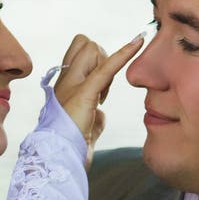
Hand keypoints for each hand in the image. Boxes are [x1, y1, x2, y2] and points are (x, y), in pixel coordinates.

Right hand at [54, 33, 144, 163]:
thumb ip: (92, 114)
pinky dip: (124, 53)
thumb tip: (100, 113)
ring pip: (94, 49)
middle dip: (102, 59)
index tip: (103, 85)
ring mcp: (73, 84)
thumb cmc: (71, 146)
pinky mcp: (85, 93)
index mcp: (65, 85)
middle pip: (85, 44)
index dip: (95, 60)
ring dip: (107, 67)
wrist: (59, 158)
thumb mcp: (84, 125)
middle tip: (104, 88)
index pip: (79, 51)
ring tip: (102, 98)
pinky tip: (139, 41)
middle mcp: (66, 79)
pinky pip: (107, 66)